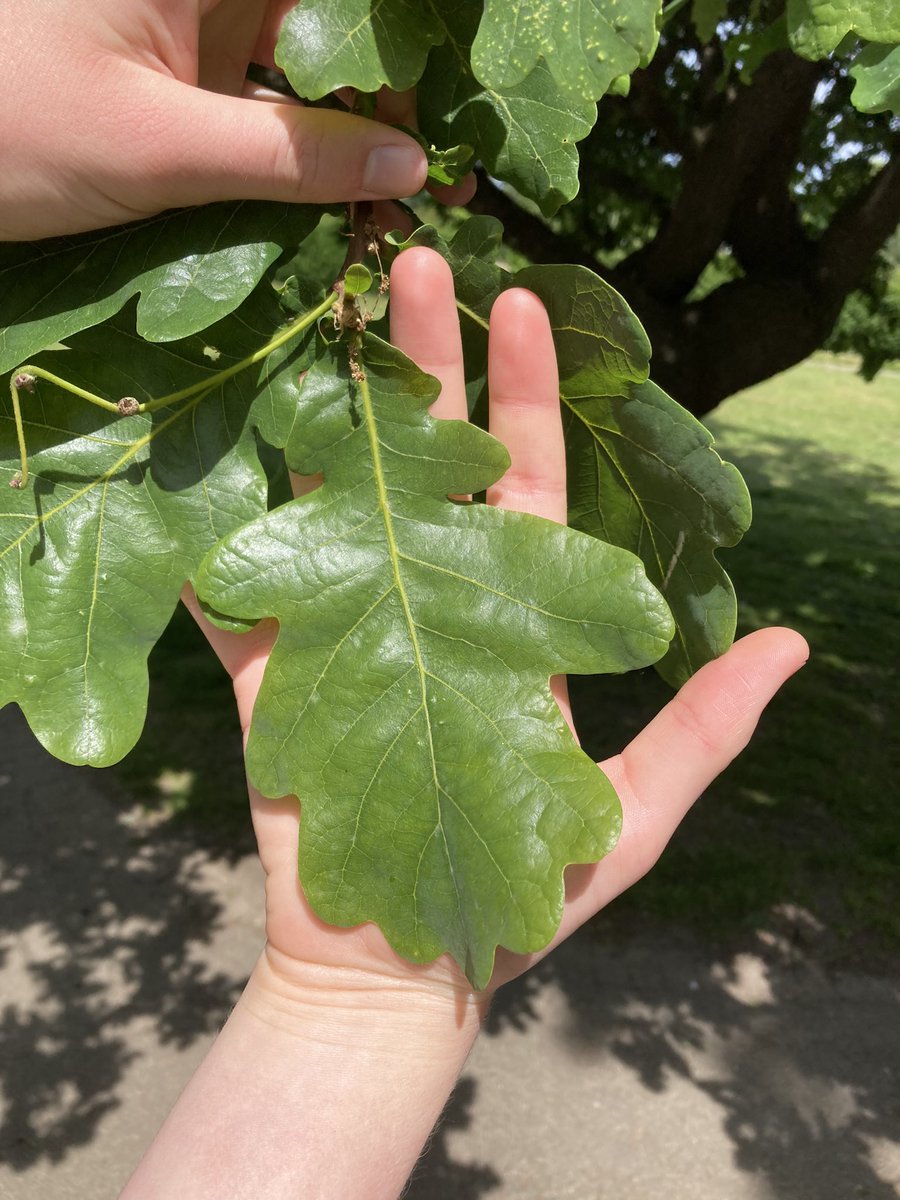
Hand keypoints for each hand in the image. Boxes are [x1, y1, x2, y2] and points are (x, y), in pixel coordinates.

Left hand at [0, 0, 431, 239]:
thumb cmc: (8, 129)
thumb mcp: (158, 148)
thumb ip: (289, 157)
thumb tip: (408, 165)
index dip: (410, 31)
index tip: (464, 88)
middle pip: (332, 22)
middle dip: (397, 93)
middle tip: (450, 170)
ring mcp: (187, 27)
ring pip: (304, 68)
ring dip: (358, 132)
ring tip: (416, 197)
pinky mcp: (174, 78)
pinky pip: (263, 108)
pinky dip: (305, 154)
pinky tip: (349, 199)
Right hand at [183, 245, 807, 998]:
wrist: (404, 969)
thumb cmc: (528, 894)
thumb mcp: (635, 809)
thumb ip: (709, 727)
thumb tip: (795, 643)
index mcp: (513, 619)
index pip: (523, 487)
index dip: (525, 401)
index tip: (524, 308)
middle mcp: (431, 603)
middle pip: (431, 468)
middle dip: (427, 369)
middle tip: (418, 266)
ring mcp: (350, 628)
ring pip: (341, 500)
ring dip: (335, 418)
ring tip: (331, 328)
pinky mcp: (278, 677)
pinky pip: (247, 601)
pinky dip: (231, 549)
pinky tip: (228, 461)